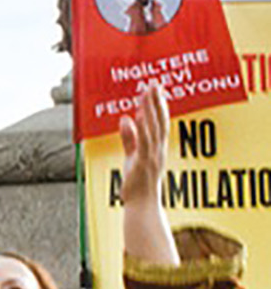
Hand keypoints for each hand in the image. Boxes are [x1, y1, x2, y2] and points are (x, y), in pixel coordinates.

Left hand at [118, 84, 169, 207]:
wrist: (142, 205)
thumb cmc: (138, 184)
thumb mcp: (132, 156)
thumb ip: (130, 137)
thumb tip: (127, 117)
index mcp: (157, 147)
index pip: (160, 122)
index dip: (158, 105)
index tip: (155, 89)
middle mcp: (158, 149)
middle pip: (160, 121)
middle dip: (157, 101)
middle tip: (154, 83)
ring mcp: (153, 156)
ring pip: (153, 128)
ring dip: (150, 110)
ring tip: (147, 92)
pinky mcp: (144, 163)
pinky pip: (144, 143)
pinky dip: (141, 129)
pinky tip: (136, 116)